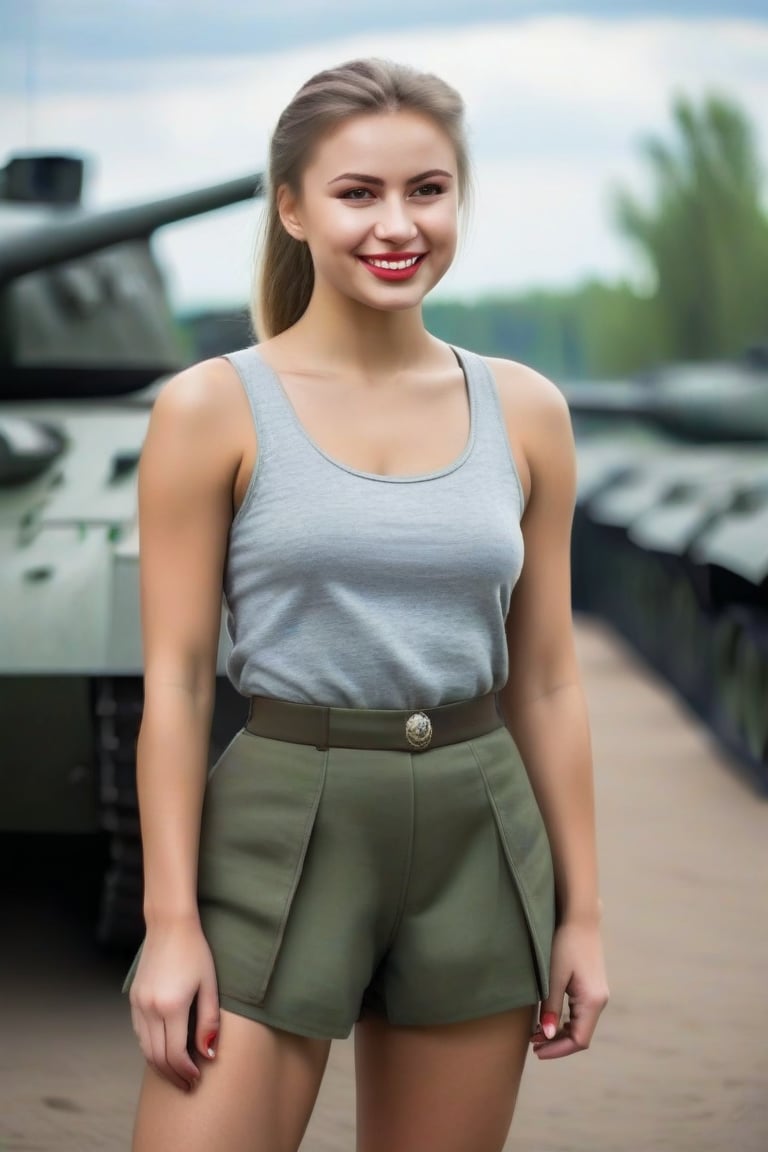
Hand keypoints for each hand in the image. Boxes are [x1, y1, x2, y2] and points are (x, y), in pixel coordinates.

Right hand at [129, 917, 219, 1090]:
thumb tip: (208, 1054)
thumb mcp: (209, 985)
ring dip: (160, 1065)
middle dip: (173, 1075)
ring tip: (177, 1073)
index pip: (175, 1054)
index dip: (186, 1072)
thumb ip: (209, 1021)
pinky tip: (164, 1050)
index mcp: (172, 1006)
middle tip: (188, 1085)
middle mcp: (150, 1009)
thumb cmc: (196, 952)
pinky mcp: (134, 999)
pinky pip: (140, 1033)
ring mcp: (138, 1004)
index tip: (197, 1079)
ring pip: (144, 1048)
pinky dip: (150, 1048)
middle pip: (157, 1057)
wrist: (169, 925)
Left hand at [530, 920, 608, 1059]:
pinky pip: (580, 1014)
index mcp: (593, 1001)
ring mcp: (598, 994)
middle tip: (532, 1044)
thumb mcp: (553, 976)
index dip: (558, 1050)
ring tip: (536, 1033)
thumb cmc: (565, 944)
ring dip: (559, 1033)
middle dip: (556, 1043)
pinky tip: (547, 1018)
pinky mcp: (593, 988)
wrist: (579, 918)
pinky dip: (565, 1021)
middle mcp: (600, 1001)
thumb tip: (546, 1035)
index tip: (536, 1052)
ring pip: (580, 1025)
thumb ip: (550, 1007)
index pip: (579, 1040)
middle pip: (580, 1035)